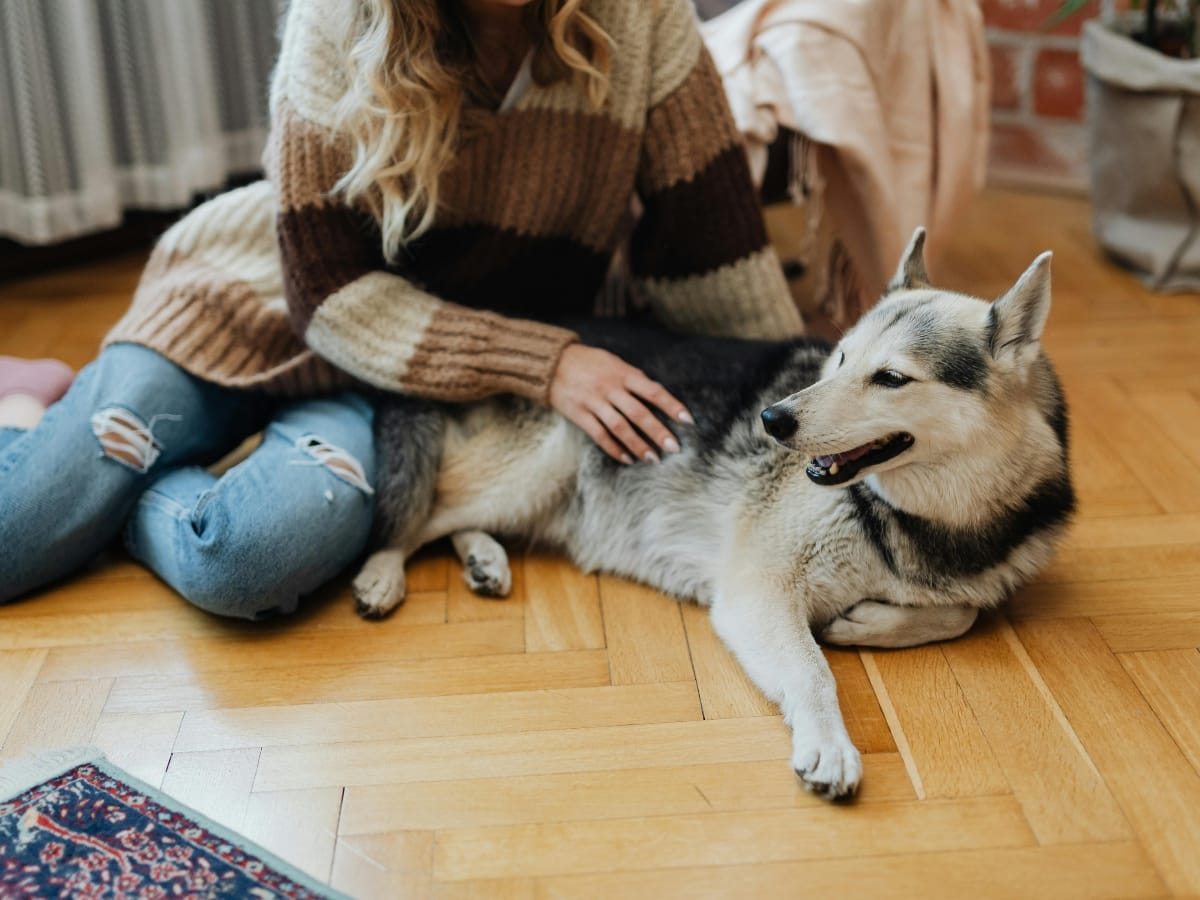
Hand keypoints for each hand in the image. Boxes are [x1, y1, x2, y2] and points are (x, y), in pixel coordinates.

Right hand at [549, 343, 693, 463]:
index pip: (653, 391)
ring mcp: (593, 402)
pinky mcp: (579, 414)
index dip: (672, 406)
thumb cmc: (589, 362)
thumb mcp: (614, 362)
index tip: (688, 421)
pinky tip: (627, 459)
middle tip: (674, 448)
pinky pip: (599, 435)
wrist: (552, 362)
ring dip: (638, 445)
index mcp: (623, 373)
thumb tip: (658, 392)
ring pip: (620, 428)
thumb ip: (634, 378)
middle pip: (638, 413)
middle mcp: (610, 388)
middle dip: (658, 432)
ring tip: (653, 459)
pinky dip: (614, 449)